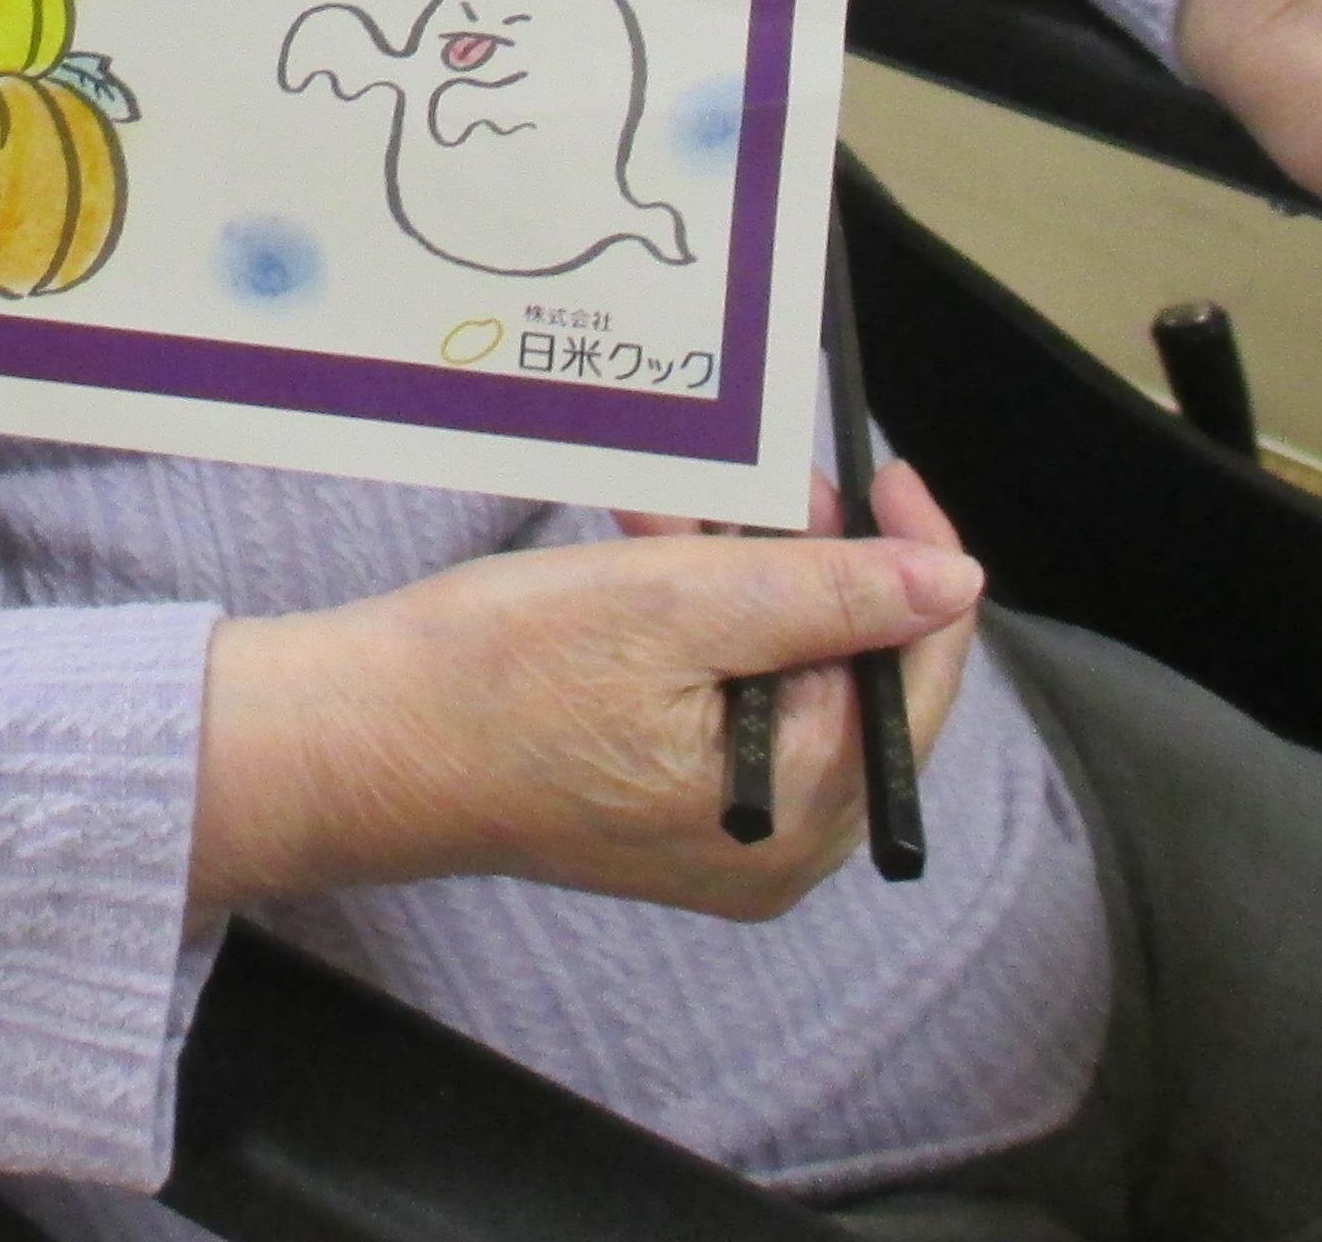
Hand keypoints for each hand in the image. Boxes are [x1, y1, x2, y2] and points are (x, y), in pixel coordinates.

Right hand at [191, 463, 980, 923]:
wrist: (366, 742)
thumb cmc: (502, 677)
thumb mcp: (675, 607)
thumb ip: (826, 595)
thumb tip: (955, 583)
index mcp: (799, 813)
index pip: (917, 678)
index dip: (914, 564)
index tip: (881, 473)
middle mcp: (780, 848)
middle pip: (856, 678)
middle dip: (810, 563)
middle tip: (758, 483)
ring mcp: (725, 837)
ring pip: (787, 676)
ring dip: (745, 580)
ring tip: (675, 515)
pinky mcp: (671, 812)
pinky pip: (729, 701)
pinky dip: (701, 623)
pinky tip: (649, 558)